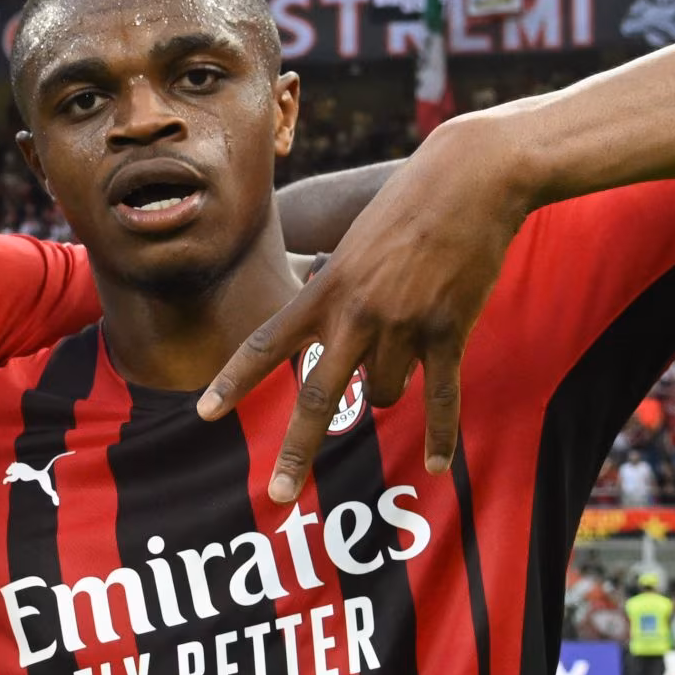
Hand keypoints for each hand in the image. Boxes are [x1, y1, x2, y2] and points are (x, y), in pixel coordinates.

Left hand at [199, 114, 530, 502]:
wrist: (469, 180)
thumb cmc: (408, 205)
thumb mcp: (354, 245)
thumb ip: (337, 294)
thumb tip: (337, 343)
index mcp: (325, 290)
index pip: (266, 344)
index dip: (233, 382)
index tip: (204, 415)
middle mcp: (356, 315)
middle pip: (318, 398)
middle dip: (297, 452)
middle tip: (279, 495)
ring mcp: (403, 326)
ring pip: (383, 394)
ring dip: (387, 390)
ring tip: (407, 342)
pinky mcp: (449, 332)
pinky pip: (439, 399)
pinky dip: (438, 436)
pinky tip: (434, 466)